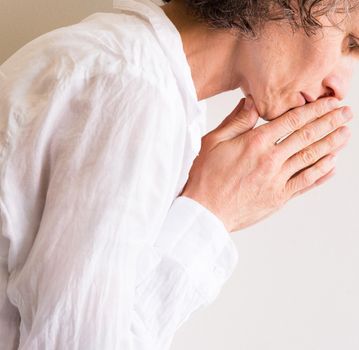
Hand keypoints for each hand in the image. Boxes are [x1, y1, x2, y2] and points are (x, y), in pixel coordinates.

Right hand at [180, 96, 352, 232]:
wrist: (205, 212)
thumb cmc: (205, 177)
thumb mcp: (213, 142)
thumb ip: (236, 121)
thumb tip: (252, 102)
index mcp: (255, 143)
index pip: (292, 121)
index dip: (315, 110)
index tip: (330, 103)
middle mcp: (271, 160)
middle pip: (307, 137)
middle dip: (330, 123)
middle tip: (346, 114)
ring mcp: (277, 180)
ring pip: (311, 158)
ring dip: (331, 145)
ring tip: (346, 134)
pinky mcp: (278, 198)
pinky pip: (305, 183)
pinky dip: (321, 173)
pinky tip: (332, 165)